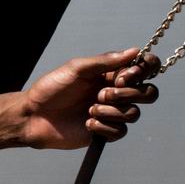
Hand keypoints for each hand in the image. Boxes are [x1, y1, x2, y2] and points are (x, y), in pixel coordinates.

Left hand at [22, 48, 158, 148]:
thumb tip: (135, 51)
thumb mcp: (77, 69)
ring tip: (89, 109)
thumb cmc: (53, 88)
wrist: (35, 116)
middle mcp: (117, 92)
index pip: (146, 68)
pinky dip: (103, 127)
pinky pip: (121, 131)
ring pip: (134, 114)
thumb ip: (107, 61)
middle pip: (149, 93)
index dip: (144, 71)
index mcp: (113, 73)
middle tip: (102, 93)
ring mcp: (113, 113)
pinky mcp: (106, 132)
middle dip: (128, 94)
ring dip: (111, 111)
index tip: (124, 76)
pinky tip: (86, 123)